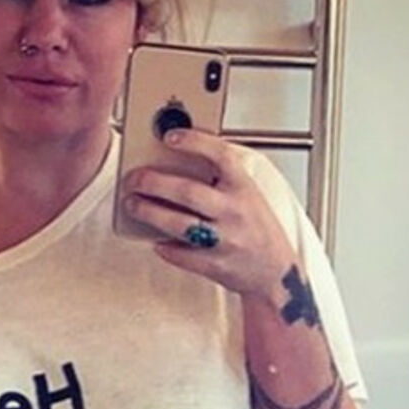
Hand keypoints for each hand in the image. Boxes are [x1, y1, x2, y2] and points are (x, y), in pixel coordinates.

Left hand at [122, 128, 295, 300]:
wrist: (275, 271)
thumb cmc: (256, 227)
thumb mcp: (248, 193)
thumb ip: (220, 178)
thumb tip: (176, 160)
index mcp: (244, 188)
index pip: (220, 156)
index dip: (194, 142)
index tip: (170, 136)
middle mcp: (234, 211)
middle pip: (188, 192)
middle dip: (154, 183)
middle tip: (135, 179)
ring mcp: (225, 240)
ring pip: (179, 224)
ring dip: (149, 212)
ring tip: (133, 204)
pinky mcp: (214, 265)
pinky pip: (180, 254)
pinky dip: (164, 246)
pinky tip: (154, 238)